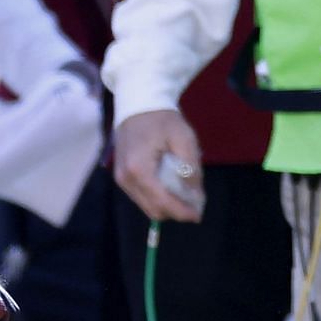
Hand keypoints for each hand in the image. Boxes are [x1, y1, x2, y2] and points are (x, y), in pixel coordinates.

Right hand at [113, 107, 204, 222]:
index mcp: (139, 169)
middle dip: (176, 211)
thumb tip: (195, 196)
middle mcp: (126, 178)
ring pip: (147, 207)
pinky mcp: (122, 178)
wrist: (138, 105)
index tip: (198, 215)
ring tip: (184, 194)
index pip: (162, 202)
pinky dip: (158, 198)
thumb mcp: (184, 138)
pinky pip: (142, 198)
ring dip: (167, 206)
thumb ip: (190, 168)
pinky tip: (170, 187)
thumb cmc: (162, 120)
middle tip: (195, 203)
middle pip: (154, 210)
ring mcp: (121, 179)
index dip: (182, 212)